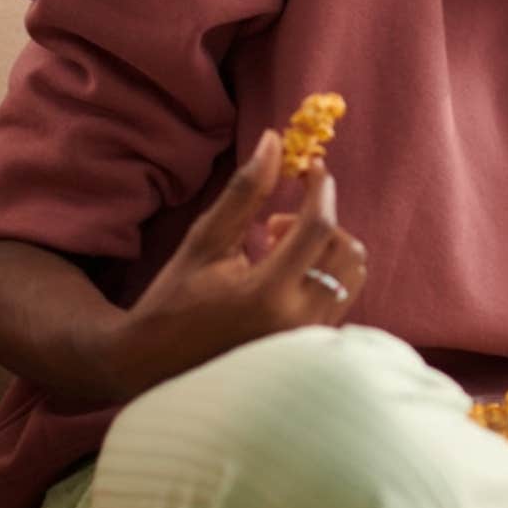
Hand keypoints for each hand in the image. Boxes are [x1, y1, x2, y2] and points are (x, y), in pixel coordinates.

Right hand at [100, 129, 367, 399]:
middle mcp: (296, 321)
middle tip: (275, 224)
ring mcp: (307, 340)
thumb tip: (274, 140)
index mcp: (265, 294)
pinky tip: (286, 276)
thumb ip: (245, 192)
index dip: (321, 189)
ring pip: (352, 274)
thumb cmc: (174, 301)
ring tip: (277, 251)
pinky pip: (344, 297)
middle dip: (320, 222)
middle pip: (345, 249)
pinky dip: (325, 274)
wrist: (155, 366)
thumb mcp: (204, 241)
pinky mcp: (312, 348)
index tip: (312, 168)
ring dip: (325, 248)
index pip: (318, 227)